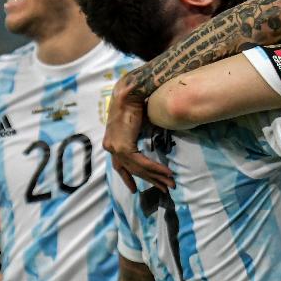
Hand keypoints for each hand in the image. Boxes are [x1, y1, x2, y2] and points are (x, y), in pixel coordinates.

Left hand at [104, 73, 174, 192]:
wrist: (130, 91)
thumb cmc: (133, 101)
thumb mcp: (136, 120)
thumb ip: (137, 132)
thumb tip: (147, 135)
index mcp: (112, 141)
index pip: (121, 165)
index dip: (129, 178)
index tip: (135, 189)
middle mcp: (111, 146)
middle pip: (132, 169)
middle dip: (150, 180)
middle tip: (164, 188)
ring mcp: (116, 147)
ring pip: (138, 168)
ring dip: (156, 176)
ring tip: (169, 183)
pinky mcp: (124, 146)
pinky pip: (141, 162)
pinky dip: (155, 168)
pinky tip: (166, 173)